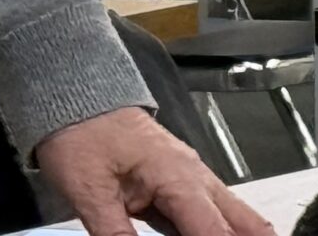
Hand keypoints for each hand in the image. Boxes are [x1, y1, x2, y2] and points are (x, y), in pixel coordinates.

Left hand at [33, 108, 273, 235]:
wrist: (72, 95)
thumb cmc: (80, 131)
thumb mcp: (89, 191)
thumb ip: (115, 235)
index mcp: (179, 178)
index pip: (216, 233)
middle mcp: (195, 178)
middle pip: (245, 225)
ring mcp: (190, 181)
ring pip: (231, 221)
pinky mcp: (177, 187)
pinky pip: (206, 219)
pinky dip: (209, 233)